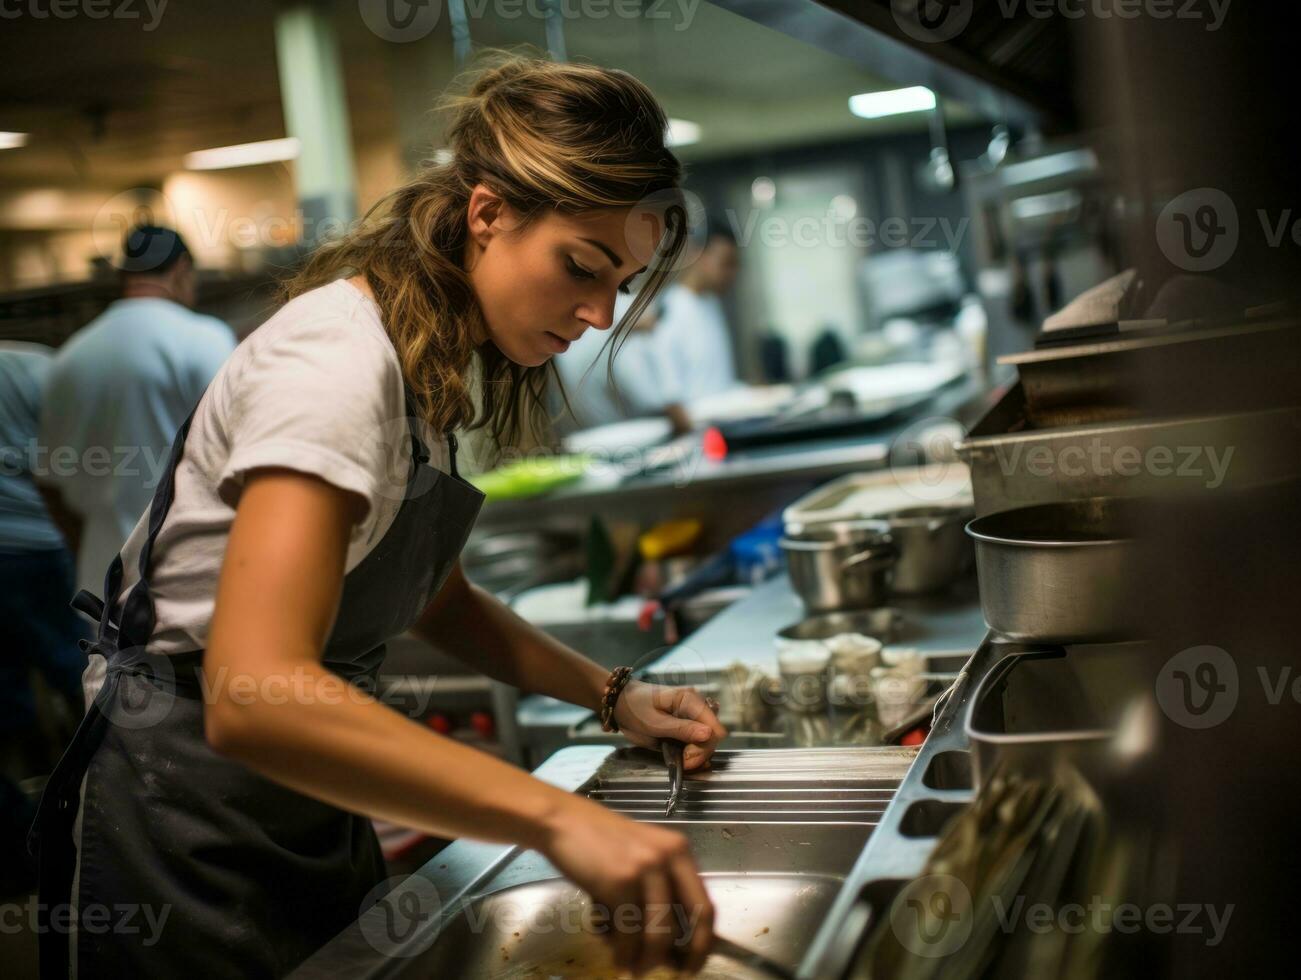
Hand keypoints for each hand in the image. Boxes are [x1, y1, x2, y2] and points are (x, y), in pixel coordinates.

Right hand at [543, 796, 715, 975]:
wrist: (563, 821)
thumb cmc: (599, 843)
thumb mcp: (640, 857)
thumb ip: (659, 890)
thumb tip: (672, 945)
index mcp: (679, 851)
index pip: (706, 904)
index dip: (704, 942)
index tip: (694, 965)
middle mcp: (669, 857)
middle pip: (692, 921)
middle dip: (683, 956)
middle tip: (671, 975)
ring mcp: (645, 868)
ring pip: (659, 933)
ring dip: (647, 961)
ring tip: (634, 970)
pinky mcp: (620, 882)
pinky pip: (628, 933)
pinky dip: (623, 954)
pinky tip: (618, 961)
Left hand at [614, 681, 727, 770]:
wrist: (621, 704)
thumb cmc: (635, 707)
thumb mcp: (654, 722)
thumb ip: (681, 729)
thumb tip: (708, 734)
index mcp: (690, 699)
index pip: (713, 725)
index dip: (704, 745)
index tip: (688, 758)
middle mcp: (695, 707)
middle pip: (712, 736)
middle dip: (700, 753)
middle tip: (683, 761)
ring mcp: (692, 718)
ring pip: (707, 741)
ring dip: (697, 755)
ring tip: (681, 759)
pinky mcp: (687, 728)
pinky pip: (697, 743)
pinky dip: (692, 754)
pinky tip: (683, 758)